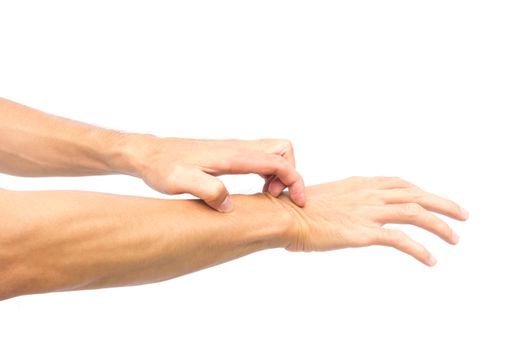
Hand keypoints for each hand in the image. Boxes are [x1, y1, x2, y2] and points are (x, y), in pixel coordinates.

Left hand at [129, 135, 305, 211]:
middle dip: (290, 173)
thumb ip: (209, 191)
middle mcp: (238, 148)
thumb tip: (230, 206)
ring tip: (266, 195)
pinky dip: (267, 172)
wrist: (149, 154)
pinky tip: (254, 190)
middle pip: (283, 150)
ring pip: (272, 153)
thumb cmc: (163, 168)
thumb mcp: (181, 182)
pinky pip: (260, 158)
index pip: (278, 161)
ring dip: (279, 173)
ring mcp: (234, 149)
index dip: (295, 180)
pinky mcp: (229, 154)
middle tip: (275, 196)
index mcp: (234, 156)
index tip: (297, 202)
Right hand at [275, 176, 468, 265]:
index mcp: (359, 183)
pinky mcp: (363, 232)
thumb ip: (344, 200)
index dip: (420, 191)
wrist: (284, 215)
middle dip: (442, 203)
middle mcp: (368, 193)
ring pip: (415, 213)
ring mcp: (367, 211)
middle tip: (462, 214)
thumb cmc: (297, 208)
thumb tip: (348, 209)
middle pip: (416, 194)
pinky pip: (400, 239)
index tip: (432, 199)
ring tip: (454, 238)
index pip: (399, 183)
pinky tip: (430, 259)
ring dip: (440, 225)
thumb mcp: (326, 197)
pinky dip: (419, 249)